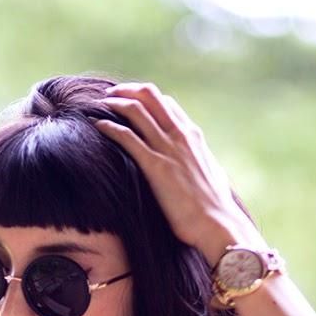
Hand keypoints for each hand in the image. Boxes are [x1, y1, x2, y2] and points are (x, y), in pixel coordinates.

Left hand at [93, 82, 262, 263]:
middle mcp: (181, 135)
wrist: (218, 225)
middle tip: (109, 95)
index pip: (167, 104)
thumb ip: (196, 161)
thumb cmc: (214, 208)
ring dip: (115, 103)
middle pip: (151, 96)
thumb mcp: (208, 174)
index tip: (129, 102)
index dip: (145, 98)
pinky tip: (97, 125)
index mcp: (193, 136)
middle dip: (126, 91)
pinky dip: (109, 127)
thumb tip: (193, 164)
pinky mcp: (156, 167)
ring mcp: (169, 149)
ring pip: (137, 111)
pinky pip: (128, 137)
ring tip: (99, 105)